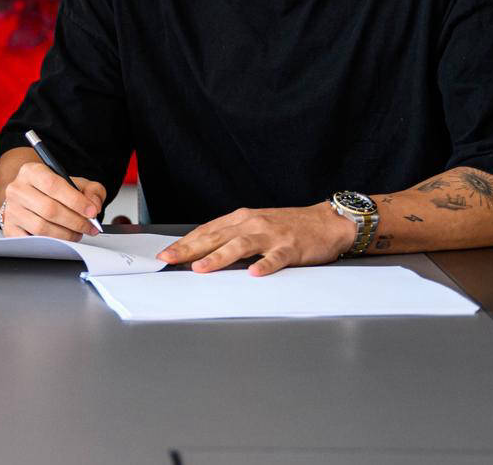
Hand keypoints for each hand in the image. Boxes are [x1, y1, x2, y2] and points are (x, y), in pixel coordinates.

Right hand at [0, 162, 104, 240]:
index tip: (92, 212)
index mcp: (31, 171)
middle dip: (75, 221)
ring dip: (66, 234)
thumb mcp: (75, 183)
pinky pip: (32, 241)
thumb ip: (91, 190)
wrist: (29, 197)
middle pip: (48, 209)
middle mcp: (17, 189)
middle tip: (89, 227)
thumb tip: (93, 205)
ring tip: (78, 233)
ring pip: (41, 227)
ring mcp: (11, 210)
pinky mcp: (10, 228)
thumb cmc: (52, 191)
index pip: (53, 184)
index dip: (75, 200)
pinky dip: (51, 244)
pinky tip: (62, 240)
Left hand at [155, 202, 355, 276]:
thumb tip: (204, 252)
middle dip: (190, 249)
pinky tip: (254, 274)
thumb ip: (233, 236)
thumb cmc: (289, 226)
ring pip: (240, 246)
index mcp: (242, 219)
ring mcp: (271, 236)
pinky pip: (276, 258)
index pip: (207, 231)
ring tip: (201, 268)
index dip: (185, 242)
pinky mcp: (291, 248)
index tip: (166, 253)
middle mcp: (252, 223)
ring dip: (219, 257)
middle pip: (216, 237)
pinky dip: (264, 265)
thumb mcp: (256, 226)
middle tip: (169, 259)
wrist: (326, 221)